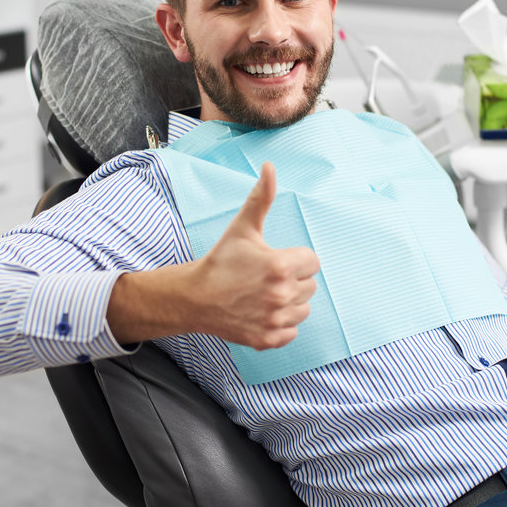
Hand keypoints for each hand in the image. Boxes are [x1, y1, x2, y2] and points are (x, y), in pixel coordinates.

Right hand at [188, 162, 319, 349]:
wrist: (194, 298)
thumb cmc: (220, 261)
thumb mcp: (242, 227)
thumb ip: (261, 197)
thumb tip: (270, 167)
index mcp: (280, 266)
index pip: (312, 261)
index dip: (295, 258)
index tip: (274, 259)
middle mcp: (281, 295)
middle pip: (310, 285)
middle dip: (292, 280)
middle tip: (265, 277)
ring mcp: (275, 320)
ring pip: (303, 309)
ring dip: (289, 302)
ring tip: (263, 294)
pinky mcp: (269, 339)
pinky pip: (293, 331)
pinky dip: (280, 324)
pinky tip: (261, 312)